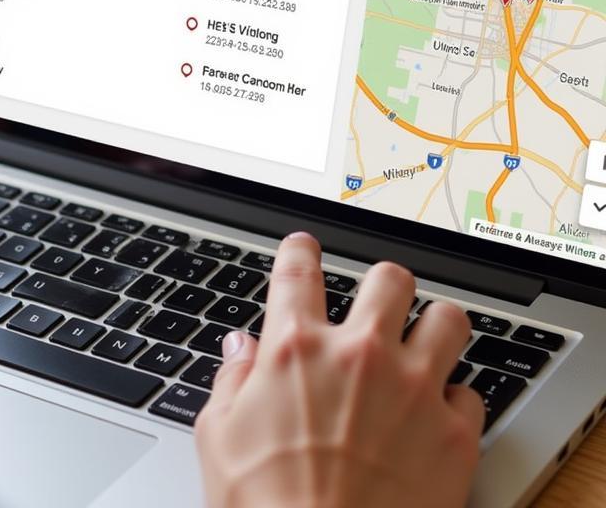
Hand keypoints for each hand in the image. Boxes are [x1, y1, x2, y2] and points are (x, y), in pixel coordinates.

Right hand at [195, 233, 484, 507]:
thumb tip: (241, 348)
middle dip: (383, 284)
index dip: (299, 250)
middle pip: (390, 278)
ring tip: (423, 342)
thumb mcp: (219, 439)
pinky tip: (435, 417)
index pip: (298, 268)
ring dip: (434, 326)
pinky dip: (454, 400)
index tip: (303, 248)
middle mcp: (358, 355)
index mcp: (295, 348)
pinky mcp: (456, 437)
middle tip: (378, 304)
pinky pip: (470, 394)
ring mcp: (414, 391)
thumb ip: (231, 381)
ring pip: (448, 318)